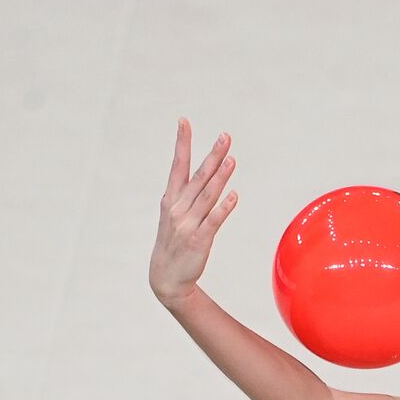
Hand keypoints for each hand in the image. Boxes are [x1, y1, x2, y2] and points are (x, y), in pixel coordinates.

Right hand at [149, 118, 237, 308]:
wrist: (165, 278)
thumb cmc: (173, 244)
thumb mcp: (175, 216)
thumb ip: (188, 196)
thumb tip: (201, 177)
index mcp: (171, 199)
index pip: (178, 165)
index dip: (182, 143)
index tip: (184, 121)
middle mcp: (178, 208)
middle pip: (198, 176)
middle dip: (211, 154)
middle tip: (225, 135)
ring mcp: (188, 223)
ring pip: (207, 195)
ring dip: (220, 176)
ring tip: (231, 158)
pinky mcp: (199, 239)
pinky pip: (213, 220)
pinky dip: (223, 207)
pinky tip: (234, 195)